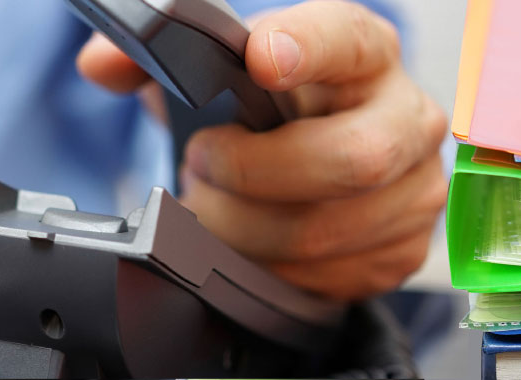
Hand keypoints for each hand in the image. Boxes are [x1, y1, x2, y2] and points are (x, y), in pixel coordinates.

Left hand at [78, 0, 446, 299]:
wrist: (313, 157)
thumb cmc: (269, 110)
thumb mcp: (214, 74)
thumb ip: (151, 59)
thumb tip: (103, 63)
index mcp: (364, 50)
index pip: (347, 40)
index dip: (306, 49)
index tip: (259, 58)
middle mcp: (406, 114)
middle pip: (352, 158)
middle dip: (255, 173)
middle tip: (204, 164)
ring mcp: (416, 186)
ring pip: (328, 228)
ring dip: (248, 229)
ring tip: (217, 209)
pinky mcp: (405, 248)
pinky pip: (333, 275)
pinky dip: (274, 267)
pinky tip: (253, 243)